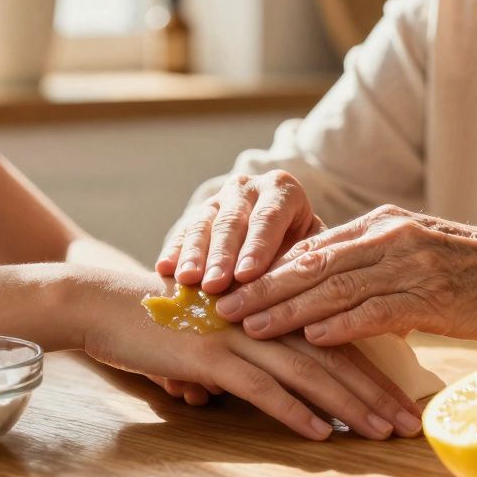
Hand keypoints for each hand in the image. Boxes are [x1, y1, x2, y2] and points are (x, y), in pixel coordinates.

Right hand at [84, 271, 423, 439]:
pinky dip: (295, 411)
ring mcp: (238, 335)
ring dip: (350, 404)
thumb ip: (231, 363)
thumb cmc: (155, 323)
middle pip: (332, 357)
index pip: (333, 340)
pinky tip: (323, 432)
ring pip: (308, 372)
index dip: (372, 370)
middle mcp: (262, 319)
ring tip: (384, 431)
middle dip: (377, 392)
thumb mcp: (206, 340)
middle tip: (412, 423)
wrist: (103, 304)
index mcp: (269, 311)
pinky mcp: (210, 355)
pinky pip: (261, 388)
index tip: (406, 399)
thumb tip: (236, 395)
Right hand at [156, 171, 324, 294]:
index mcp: (282, 190)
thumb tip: (292, 288)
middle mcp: (248, 188)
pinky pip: (183, 231)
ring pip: (204, 224)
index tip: (247, 275)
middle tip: (213, 284)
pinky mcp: (198, 214)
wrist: (283, 239)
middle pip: (232, 221)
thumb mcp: (312, 251)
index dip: (257, 247)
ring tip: (187, 280)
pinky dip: (174, 251)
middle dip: (222, 255)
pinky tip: (164, 270)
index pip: (269, 218)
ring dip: (194, 254)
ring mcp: (219, 198)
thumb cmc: (302, 252)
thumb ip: (302, 264)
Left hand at [212, 205, 476, 345]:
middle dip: (260, 286)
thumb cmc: (473, 271)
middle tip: (219, 306)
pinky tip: (312, 337)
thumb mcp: (415, 256)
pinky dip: (341, 324)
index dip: (263, 267)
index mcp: (381, 225)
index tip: (226, 284)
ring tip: (249, 326)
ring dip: (287, 309)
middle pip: (310, 264)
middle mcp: (389, 238)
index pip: (309, 247)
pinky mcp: (433, 296)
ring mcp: (411, 265)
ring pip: (335, 287)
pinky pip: (377, 310)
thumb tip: (323, 294)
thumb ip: (370, 267)